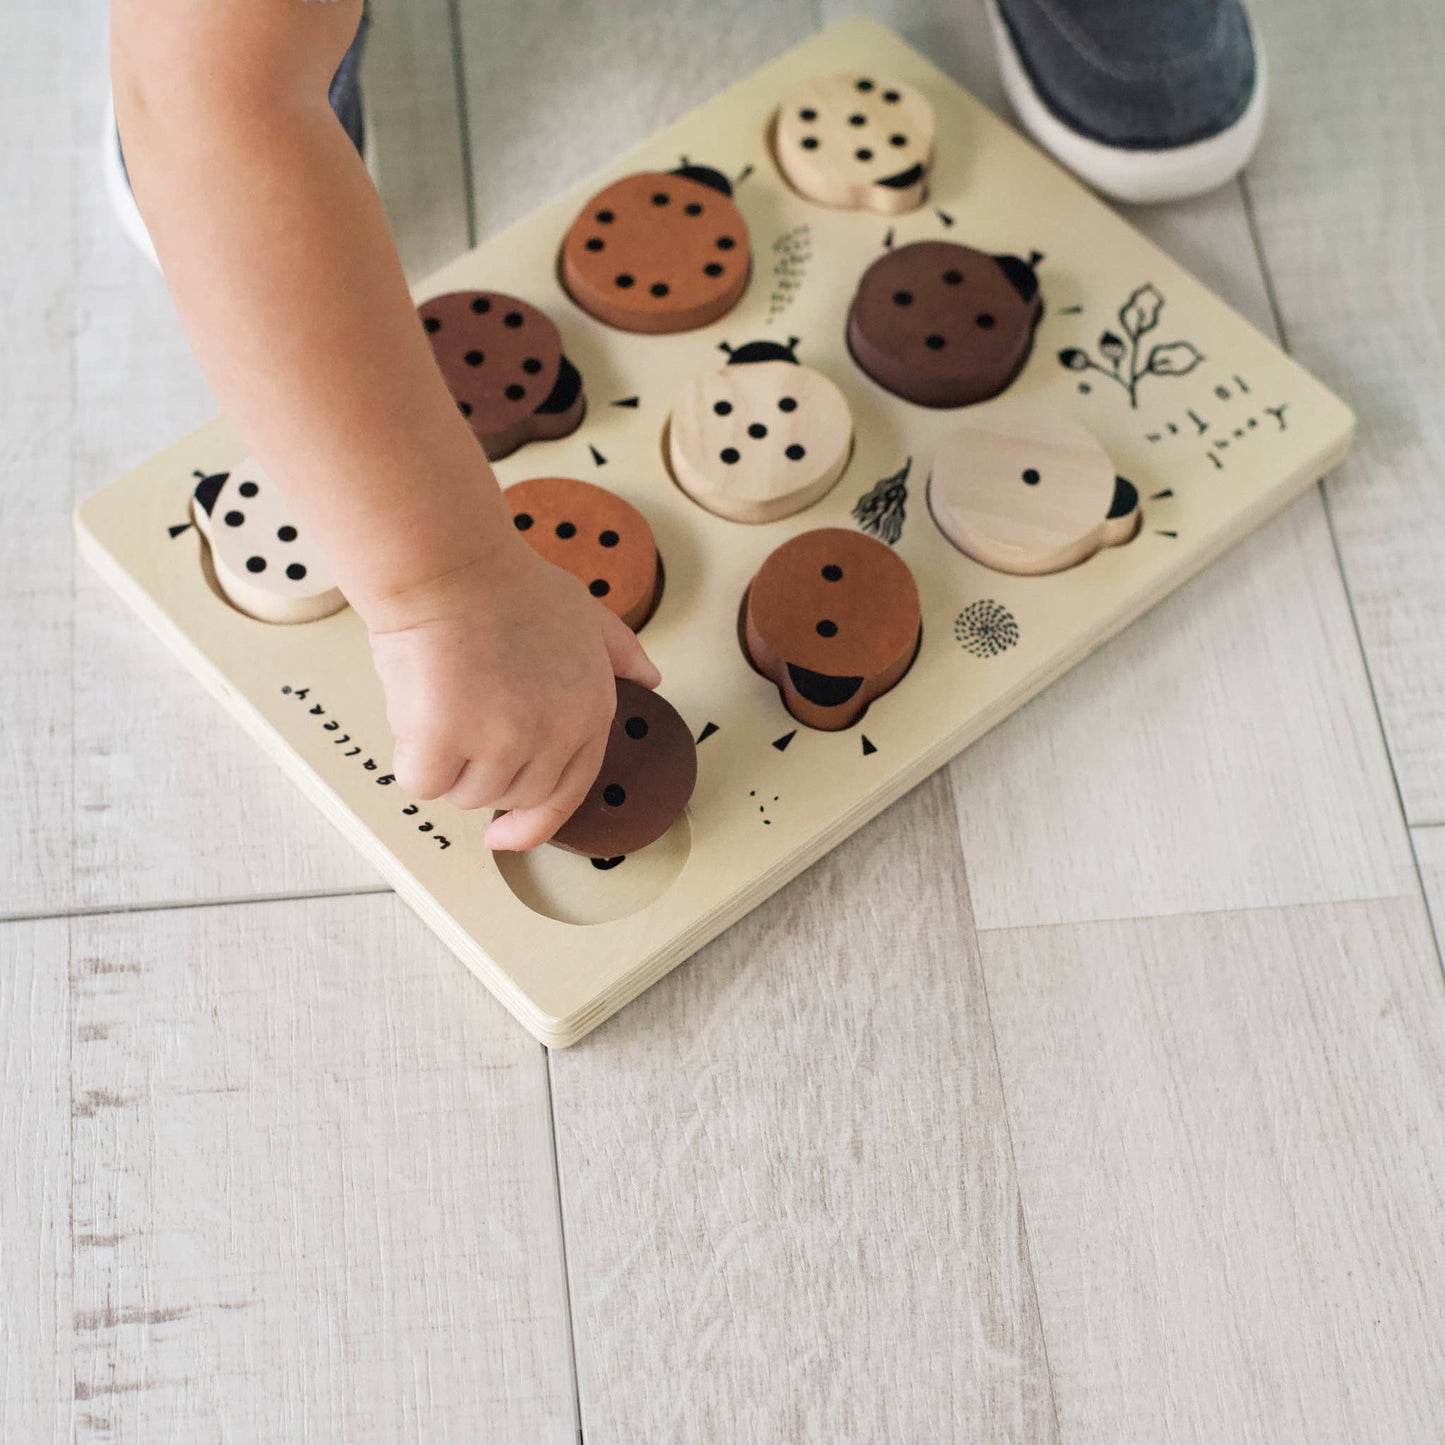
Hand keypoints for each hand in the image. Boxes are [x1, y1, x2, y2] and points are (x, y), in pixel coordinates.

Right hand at [366, 541, 660, 850]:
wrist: (449, 565)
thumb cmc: (506, 584)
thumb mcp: (586, 614)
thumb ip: (619, 652)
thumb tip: (649, 678)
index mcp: (591, 713)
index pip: (569, 794)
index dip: (534, 822)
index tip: (506, 834)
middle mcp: (554, 735)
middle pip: (511, 797)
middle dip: (482, 771)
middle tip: (463, 717)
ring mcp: (501, 740)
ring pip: (465, 794)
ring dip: (446, 763)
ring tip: (443, 700)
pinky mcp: (446, 741)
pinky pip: (422, 781)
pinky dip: (412, 757)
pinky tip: (417, 709)